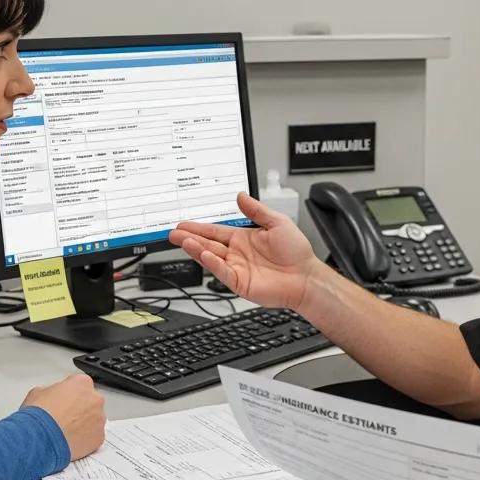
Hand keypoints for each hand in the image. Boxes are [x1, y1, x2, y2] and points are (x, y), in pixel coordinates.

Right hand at [22, 373, 105, 459]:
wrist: (40, 439)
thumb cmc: (38, 416)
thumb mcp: (37, 393)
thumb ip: (51, 391)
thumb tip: (52, 396)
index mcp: (82, 383)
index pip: (79, 385)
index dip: (69, 394)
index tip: (63, 402)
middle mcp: (95, 399)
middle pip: (89, 402)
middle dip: (79, 409)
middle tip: (64, 418)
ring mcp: (99, 418)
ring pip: (93, 420)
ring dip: (83, 424)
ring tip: (65, 432)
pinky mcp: (99, 437)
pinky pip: (93, 437)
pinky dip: (84, 439)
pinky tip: (70, 441)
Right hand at [169, 192, 319, 309]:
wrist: (306, 277)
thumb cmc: (296, 253)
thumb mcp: (277, 222)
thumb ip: (256, 210)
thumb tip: (241, 196)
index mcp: (243, 239)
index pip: (215, 232)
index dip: (198, 228)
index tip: (183, 224)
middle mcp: (237, 254)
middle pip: (208, 244)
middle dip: (190, 238)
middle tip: (173, 233)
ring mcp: (237, 268)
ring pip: (211, 257)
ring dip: (196, 249)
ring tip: (182, 241)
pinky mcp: (240, 283)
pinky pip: (222, 272)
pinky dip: (212, 264)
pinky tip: (203, 254)